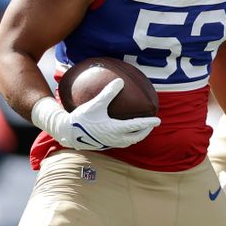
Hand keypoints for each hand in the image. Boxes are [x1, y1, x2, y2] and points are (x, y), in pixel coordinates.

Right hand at [32, 79, 160, 150]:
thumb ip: (108, 93)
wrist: (67, 132)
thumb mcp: (95, 103)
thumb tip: (120, 81)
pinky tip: (124, 132)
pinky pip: (120, 143)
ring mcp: (109, 143)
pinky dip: (127, 138)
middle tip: (152, 124)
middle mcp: (114, 138)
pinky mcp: (103, 144)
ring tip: (141, 129)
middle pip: (136, 137)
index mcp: (114, 128)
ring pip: (128, 142)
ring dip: (137, 136)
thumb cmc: (81, 117)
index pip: (136, 126)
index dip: (148, 123)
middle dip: (145, 131)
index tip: (158, 120)